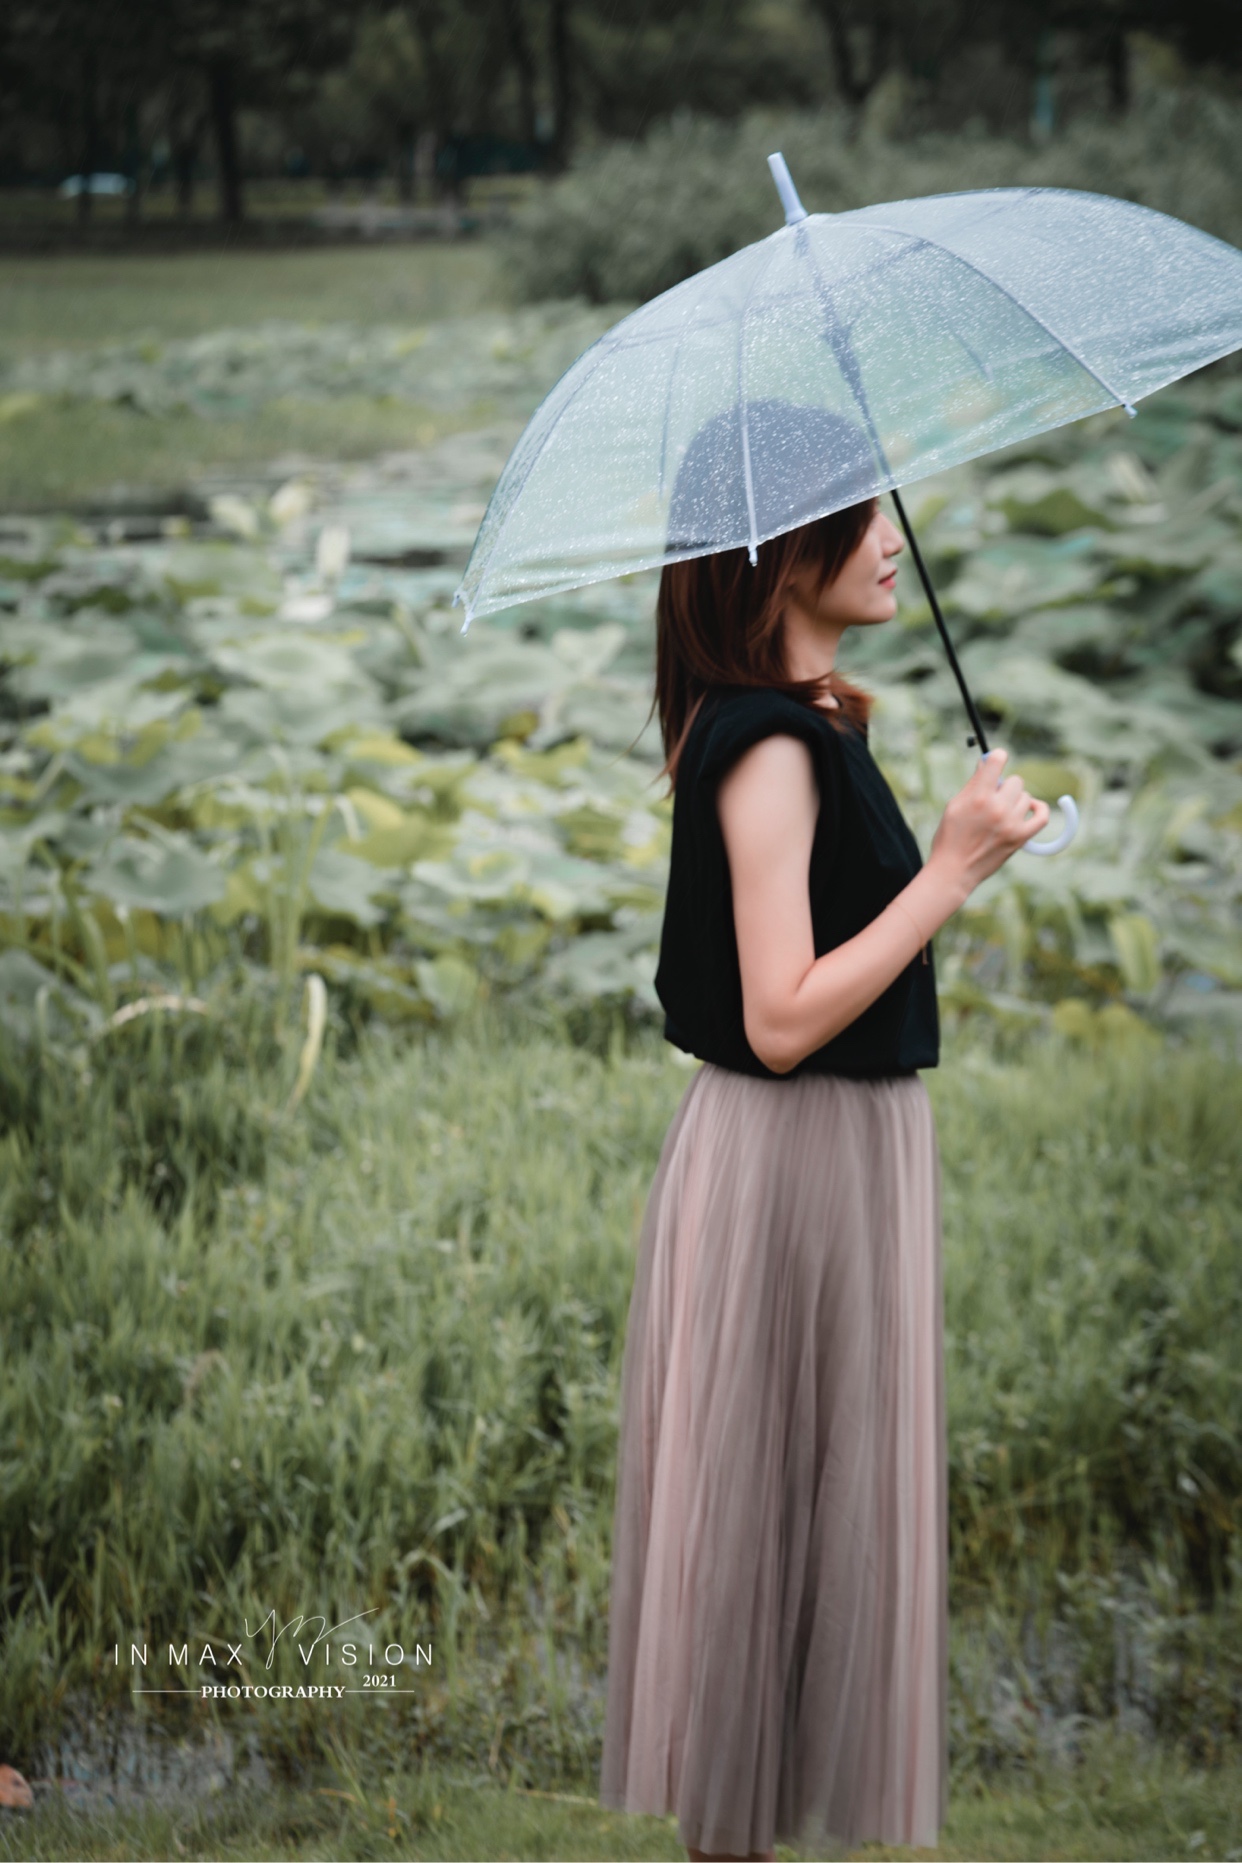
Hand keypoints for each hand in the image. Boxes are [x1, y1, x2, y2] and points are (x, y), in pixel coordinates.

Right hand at [927, 749, 1051, 899]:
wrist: (954, 871)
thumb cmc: (950, 837)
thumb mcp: (955, 805)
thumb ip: (973, 783)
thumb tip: (985, 763)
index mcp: (978, 796)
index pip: (997, 760)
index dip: (996, 758)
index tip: (995, 761)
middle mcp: (997, 808)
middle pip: (1015, 781)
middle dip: (1004, 786)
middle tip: (993, 798)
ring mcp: (1011, 824)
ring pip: (1026, 797)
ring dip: (1015, 801)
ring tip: (1002, 813)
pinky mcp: (1020, 838)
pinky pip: (1042, 816)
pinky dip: (1039, 809)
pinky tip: (1031, 808)